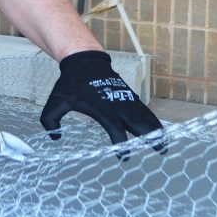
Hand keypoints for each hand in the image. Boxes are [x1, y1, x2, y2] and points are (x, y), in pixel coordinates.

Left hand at [40, 50, 165, 153]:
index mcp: (101, 107)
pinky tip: (157, 130)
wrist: (85, 60)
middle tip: (160, 150)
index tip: (124, 157)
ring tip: (165, 144)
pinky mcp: (127, 95)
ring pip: (143, 116)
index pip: (115, 128)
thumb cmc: (70, 82)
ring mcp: (124, 98)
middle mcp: (116, 103)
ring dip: (155, 129)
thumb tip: (55, 138)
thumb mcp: (56, 101)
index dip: (120, 142)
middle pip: (137, 122)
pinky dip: (151, 119)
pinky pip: (142, 109)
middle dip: (149, 136)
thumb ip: (50, 120)